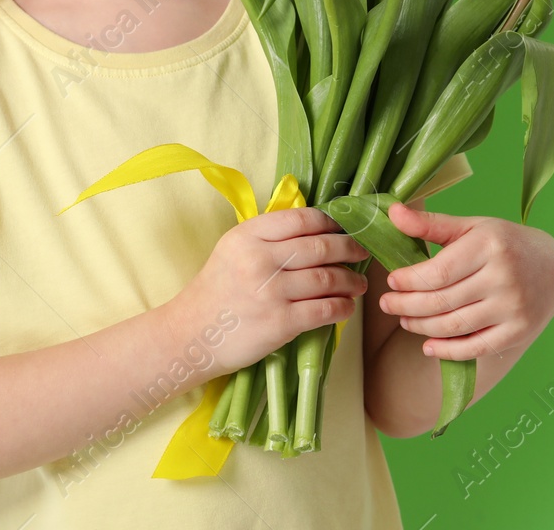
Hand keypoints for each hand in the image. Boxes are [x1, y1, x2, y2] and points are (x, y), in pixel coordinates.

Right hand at [163, 207, 370, 373]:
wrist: (190, 334)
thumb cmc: (216, 291)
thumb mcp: (233, 250)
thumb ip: (267, 237)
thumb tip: (316, 229)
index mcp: (248, 235)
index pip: (302, 219)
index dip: (331, 222)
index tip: (345, 228)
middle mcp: (260, 259)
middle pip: (320, 246)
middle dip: (350, 248)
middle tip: (363, 252)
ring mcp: (271, 292)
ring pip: (327, 278)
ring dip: (351, 280)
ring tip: (359, 283)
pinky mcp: (280, 323)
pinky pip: (324, 310)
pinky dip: (343, 307)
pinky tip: (347, 306)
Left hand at [374, 202, 553, 360]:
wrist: (552, 267)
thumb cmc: (503, 243)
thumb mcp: (470, 227)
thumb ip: (430, 223)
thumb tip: (392, 212)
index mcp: (489, 246)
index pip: (439, 272)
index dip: (409, 281)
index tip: (391, 282)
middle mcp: (504, 278)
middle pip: (443, 301)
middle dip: (407, 306)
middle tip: (387, 304)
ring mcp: (513, 308)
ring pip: (455, 326)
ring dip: (422, 327)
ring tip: (404, 320)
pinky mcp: (518, 331)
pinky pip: (476, 348)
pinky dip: (448, 351)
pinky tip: (427, 346)